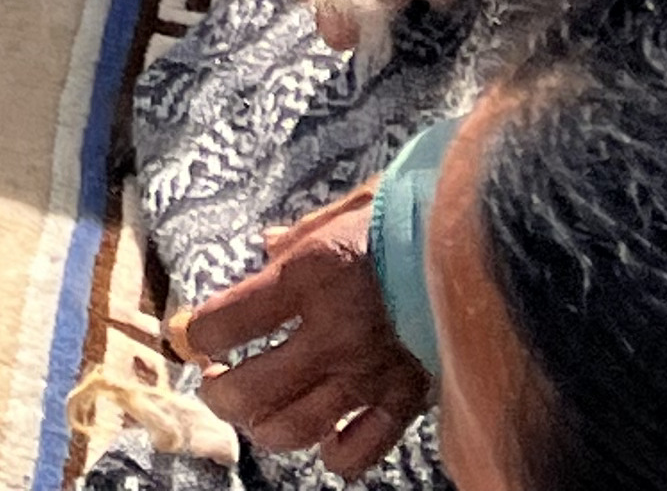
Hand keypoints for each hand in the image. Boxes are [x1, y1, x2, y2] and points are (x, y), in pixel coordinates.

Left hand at [182, 190, 429, 478]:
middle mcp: (332, 333)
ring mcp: (369, 374)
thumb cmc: (403, 219)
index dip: (195, 334)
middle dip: (218, 390)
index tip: (189, 334)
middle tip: (215, 380)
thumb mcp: (338, 213)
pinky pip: (358, 452)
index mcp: (308, 276)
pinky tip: (321, 437)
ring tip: (256, 411)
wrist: (477, 247)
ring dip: (263, 426)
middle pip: (249, 388)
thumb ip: (295, 237)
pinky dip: (332, 454)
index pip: (224, 322)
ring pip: (294, 428)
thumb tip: (262, 246)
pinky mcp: (405, 401)